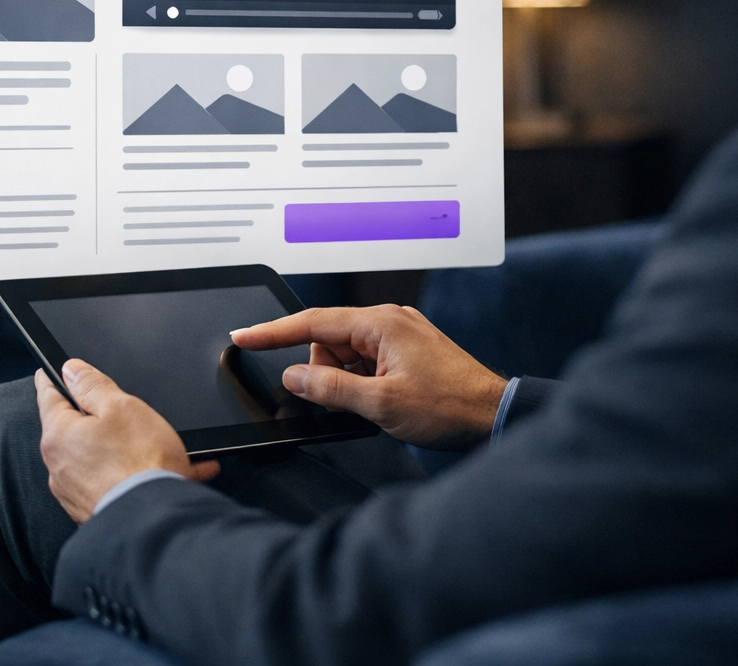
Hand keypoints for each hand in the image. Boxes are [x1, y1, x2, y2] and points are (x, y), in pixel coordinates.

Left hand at [35, 360, 219, 523]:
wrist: (155, 523)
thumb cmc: (141, 463)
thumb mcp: (121, 406)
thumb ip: (92, 384)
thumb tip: (71, 370)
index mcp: (59, 435)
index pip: (48, 397)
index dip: (51, 380)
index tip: (47, 373)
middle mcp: (59, 467)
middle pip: (73, 429)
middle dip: (95, 417)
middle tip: (118, 407)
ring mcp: (75, 493)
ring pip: (98, 457)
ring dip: (122, 449)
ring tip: (159, 445)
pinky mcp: (93, 511)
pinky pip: (113, 483)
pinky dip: (133, 474)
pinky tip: (172, 472)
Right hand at [231, 305, 506, 450]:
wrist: (494, 415)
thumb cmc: (450, 406)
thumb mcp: (381, 404)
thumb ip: (330, 389)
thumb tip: (295, 378)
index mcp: (380, 324)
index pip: (312, 323)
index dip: (273, 332)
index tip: (243, 337)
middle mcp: (389, 322)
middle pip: (329, 344)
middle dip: (326, 375)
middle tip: (349, 405)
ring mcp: (400, 336)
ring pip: (347, 358)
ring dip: (348, 384)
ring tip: (376, 407)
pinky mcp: (408, 352)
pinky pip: (367, 364)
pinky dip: (363, 385)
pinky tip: (381, 403)